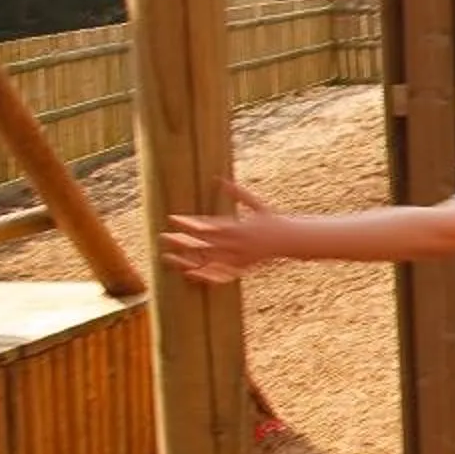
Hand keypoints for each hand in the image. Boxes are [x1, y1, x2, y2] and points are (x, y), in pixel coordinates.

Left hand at [162, 179, 280, 283]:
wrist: (291, 241)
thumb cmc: (272, 220)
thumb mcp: (256, 204)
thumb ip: (237, 193)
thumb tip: (219, 178)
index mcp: (238, 227)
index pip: (207, 226)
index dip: (188, 223)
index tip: (172, 218)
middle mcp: (236, 244)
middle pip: (203, 244)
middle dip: (182, 240)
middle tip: (163, 236)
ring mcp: (237, 258)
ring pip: (207, 260)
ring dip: (186, 259)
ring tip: (167, 257)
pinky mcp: (240, 268)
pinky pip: (219, 274)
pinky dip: (203, 275)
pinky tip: (188, 273)